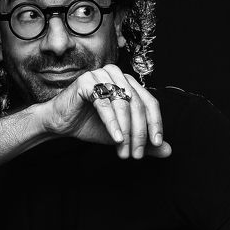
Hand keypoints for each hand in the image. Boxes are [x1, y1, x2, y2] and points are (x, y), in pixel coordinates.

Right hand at [41, 64, 170, 158]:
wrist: (61, 124)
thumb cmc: (91, 125)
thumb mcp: (123, 135)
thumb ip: (144, 141)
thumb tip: (168, 151)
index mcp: (129, 83)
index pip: (150, 102)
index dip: (156, 123)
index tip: (157, 143)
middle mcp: (118, 75)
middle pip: (138, 104)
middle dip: (139, 133)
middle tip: (137, 154)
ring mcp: (102, 75)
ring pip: (123, 105)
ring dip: (126, 131)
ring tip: (124, 151)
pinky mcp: (86, 81)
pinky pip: (105, 104)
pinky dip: (113, 124)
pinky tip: (117, 139)